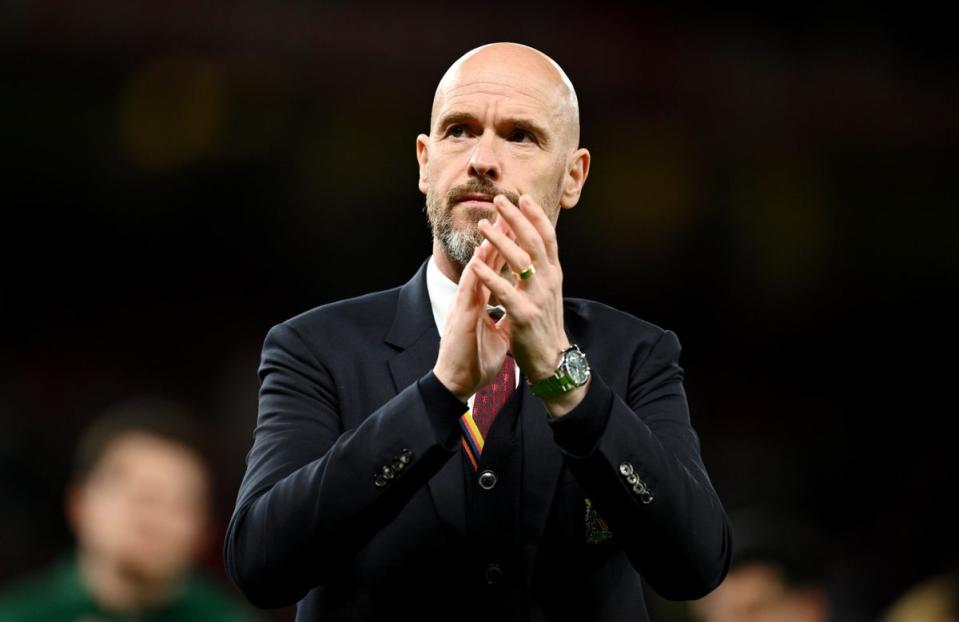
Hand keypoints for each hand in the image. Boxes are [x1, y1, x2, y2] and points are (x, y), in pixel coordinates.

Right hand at [433, 218, 513, 402]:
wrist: (458, 383)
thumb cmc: (474, 362)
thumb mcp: (496, 335)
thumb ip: (502, 319)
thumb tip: (513, 313)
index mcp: (481, 301)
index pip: (496, 267)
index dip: (508, 246)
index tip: (520, 226)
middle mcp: (471, 297)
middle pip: (487, 260)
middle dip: (499, 235)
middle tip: (510, 210)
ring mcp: (464, 304)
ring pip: (476, 268)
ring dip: (487, 245)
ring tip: (496, 222)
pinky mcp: (460, 316)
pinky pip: (468, 289)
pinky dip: (476, 271)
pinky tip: (481, 255)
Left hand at [470, 194, 588, 415]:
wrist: (550, 360)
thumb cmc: (544, 324)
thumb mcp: (547, 291)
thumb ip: (540, 269)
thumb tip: (532, 246)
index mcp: (554, 274)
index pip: (548, 237)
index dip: (536, 216)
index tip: (523, 197)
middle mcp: (549, 281)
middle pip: (534, 242)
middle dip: (517, 219)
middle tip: (499, 200)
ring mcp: (538, 297)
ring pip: (520, 261)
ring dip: (501, 240)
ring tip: (484, 226)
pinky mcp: (524, 315)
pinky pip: (504, 291)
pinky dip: (489, 275)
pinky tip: (475, 264)